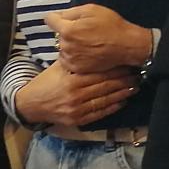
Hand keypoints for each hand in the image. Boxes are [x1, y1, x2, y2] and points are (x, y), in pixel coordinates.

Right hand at [12, 62, 138, 129]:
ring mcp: (77, 109)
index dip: (116, 70)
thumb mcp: (57, 67)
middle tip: (137, 75)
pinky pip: (100, 113)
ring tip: (135, 87)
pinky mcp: (78, 120)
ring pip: (106, 100)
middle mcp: (76, 95)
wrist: (31, 104)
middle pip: (106, 86)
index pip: (100, 74)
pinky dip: (113, 107)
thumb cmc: (46, 82)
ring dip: (122, 94)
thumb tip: (92, 48)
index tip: (128, 64)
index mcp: (72, 80)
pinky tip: (123, 101)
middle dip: (124, 81)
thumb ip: (75, 60)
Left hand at [43, 4, 153, 75]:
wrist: (127, 46)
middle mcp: (66, 45)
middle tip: (83, 31)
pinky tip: (86, 52)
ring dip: (70, 44)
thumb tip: (57, 15)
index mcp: (68, 29)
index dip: (57, 17)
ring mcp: (71, 58)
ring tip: (87, 43)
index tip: (65, 19)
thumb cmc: (112, 26)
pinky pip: (67, 59)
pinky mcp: (76, 68)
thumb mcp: (91, 10)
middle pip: (57, 34)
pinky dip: (74, 55)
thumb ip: (70, 12)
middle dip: (66, 31)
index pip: (49, 19)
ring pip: (62, 47)